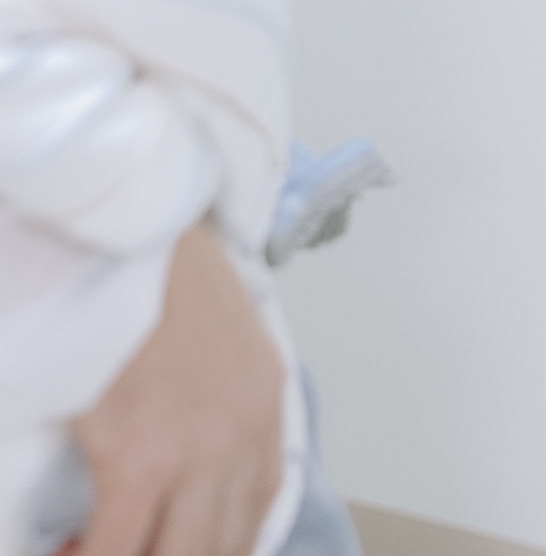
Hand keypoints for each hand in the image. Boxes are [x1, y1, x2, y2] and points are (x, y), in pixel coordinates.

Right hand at [71, 220, 282, 555]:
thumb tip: (189, 463)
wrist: (134, 232)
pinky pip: (115, 546)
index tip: (181, 548)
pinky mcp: (136, 456)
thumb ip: (225, 401)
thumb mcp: (227, 337)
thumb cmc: (168, 272)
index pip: (257, 512)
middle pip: (219, 547)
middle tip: (135, 550)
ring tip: (99, 550)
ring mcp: (193, 452)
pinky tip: (70, 552)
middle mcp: (241, 437)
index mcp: (265, 406)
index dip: (218, 548)